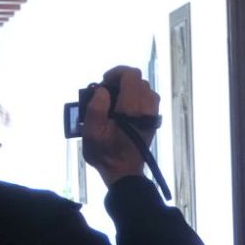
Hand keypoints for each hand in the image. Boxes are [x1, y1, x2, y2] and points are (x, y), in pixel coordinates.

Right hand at [82, 65, 160, 186]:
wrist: (123, 172)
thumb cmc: (105, 153)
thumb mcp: (91, 131)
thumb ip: (96, 107)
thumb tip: (103, 90)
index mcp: (132, 108)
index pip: (132, 76)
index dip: (117, 73)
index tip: (104, 83)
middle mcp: (147, 108)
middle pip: (139, 81)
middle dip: (122, 81)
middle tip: (107, 93)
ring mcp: (152, 115)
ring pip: (146, 90)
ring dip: (131, 89)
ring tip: (115, 100)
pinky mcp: (153, 121)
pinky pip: (149, 100)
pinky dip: (137, 98)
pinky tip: (124, 108)